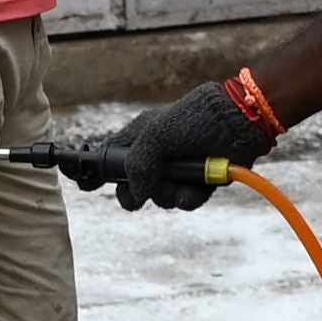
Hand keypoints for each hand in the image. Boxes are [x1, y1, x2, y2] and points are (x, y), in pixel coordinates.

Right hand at [60, 80, 274, 211]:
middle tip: (145, 187)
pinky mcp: (198, 183)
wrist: (239, 122)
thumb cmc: (196, 118)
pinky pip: (184, 202)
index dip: (94, 171)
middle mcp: (155, 157)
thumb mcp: (156, 135)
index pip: (108, 157)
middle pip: (131, 188)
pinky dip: (190, 197)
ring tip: (184, 178)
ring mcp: (177, 171)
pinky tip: (198, 186)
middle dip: (138, 191)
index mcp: (139, 138)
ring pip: (160, 198)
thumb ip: (137, 165)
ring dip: (170, 193)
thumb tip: (134, 196)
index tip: (82, 182)